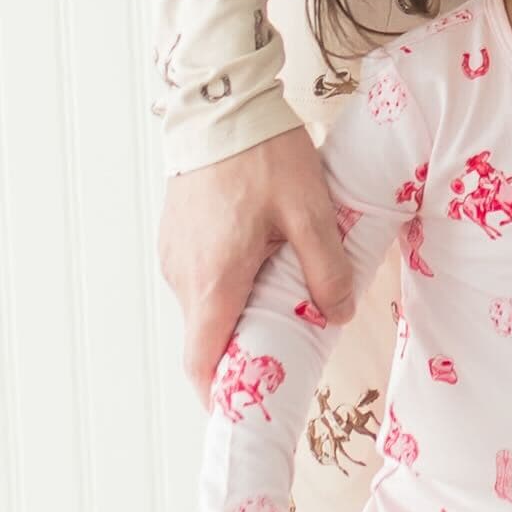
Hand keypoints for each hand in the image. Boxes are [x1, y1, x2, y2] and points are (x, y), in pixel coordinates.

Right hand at [161, 123, 353, 396]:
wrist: (219, 101)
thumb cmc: (261, 154)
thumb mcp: (309, 210)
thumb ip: (325, 268)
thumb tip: (337, 314)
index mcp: (214, 279)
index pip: (201, 362)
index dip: (220, 395)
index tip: (243, 411)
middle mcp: (183, 274)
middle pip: (204, 339)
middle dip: (238, 356)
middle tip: (279, 358)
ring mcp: (174, 254)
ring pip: (201, 308)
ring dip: (233, 317)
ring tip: (278, 305)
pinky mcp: (174, 235)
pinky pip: (197, 279)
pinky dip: (223, 288)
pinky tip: (258, 267)